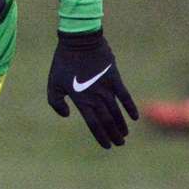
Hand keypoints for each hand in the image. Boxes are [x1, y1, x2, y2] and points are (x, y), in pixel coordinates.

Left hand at [47, 30, 137, 148]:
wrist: (79, 41)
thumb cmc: (63, 63)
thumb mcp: (53, 83)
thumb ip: (56, 102)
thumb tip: (67, 115)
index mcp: (81, 100)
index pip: (93, 124)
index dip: (100, 136)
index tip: (107, 146)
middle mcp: (96, 97)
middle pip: (107, 120)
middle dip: (113, 134)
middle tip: (119, 144)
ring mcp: (107, 88)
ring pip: (117, 111)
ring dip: (121, 124)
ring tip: (125, 135)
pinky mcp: (115, 78)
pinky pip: (125, 96)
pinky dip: (130, 107)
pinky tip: (135, 117)